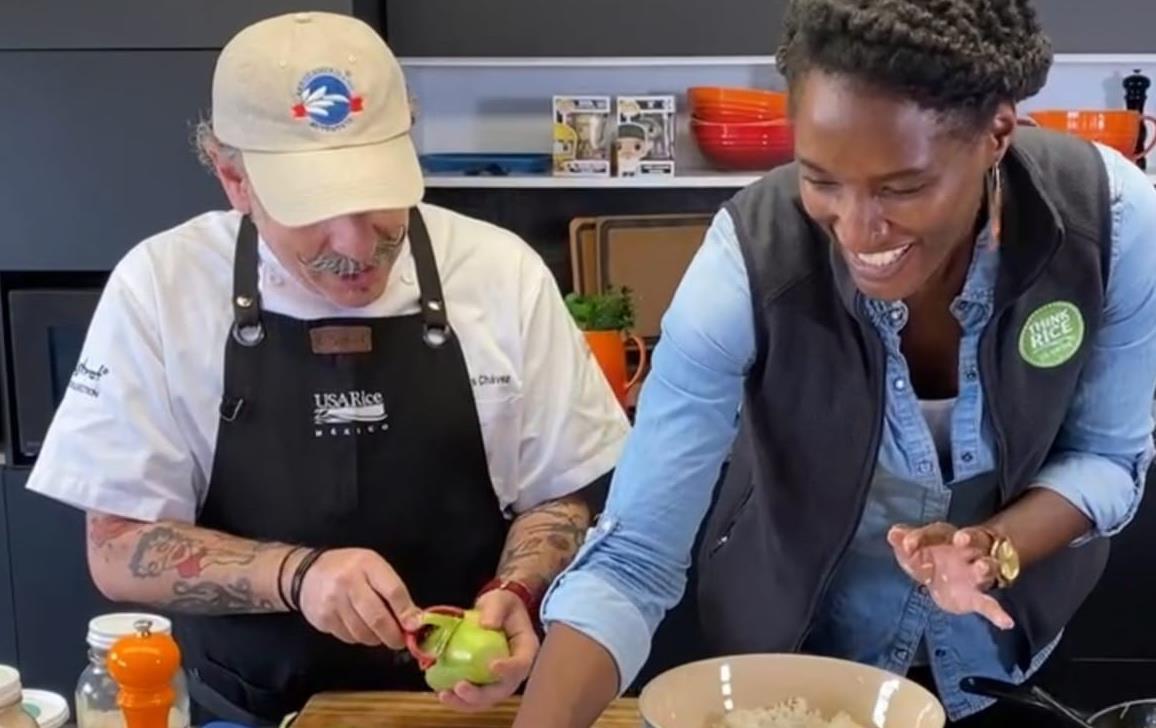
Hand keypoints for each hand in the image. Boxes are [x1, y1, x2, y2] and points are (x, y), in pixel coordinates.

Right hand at [296, 548, 422, 647]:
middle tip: (400, 641)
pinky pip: (348, 637)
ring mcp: (333, 602)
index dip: (406, 612)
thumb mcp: (373, 567)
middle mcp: (348, 582)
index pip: (393, 591)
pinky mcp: (323, 619)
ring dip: (376, 638)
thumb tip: (414, 619)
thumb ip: (393, 590)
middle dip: (393, 635)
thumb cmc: (349, 568)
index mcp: (367, 564)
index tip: (415, 626)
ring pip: (363, 633)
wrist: (306, 573)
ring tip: (379, 633)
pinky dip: (359, 638)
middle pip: (377, 617)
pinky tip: (360, 628)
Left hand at [438, 588, 539, 711]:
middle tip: (460, 688)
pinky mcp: (485, 681)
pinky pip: (474, 696)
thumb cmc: (502, 604)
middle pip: (503, 690)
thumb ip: (495, 609)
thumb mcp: (500, 600)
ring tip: (446, 696)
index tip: (492, 666)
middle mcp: (515, 670)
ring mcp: (499, 678)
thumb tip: (487, 624)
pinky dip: (459, 699)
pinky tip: (443, 693)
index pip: (522, 664)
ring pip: (487, 699)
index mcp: (526, 649)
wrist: (496, 610)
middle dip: (481, 695)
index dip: (509, 669)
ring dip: (466, 702)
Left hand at [887, 523, 1014, 630]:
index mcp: (945, 537)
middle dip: (968, 538)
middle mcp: (965, 551)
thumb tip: (892, 534)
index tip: (907, 544)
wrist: (949, 580)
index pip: (935, 533)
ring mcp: (973, 573)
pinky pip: (990, 603)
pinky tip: (1006, 622)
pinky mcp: (977, 596)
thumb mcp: (914, 549)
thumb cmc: (930, 557)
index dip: (920, 537)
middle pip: (972, 540)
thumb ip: (904, 542)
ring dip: (984, 567)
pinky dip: (998, 613)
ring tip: (984, 568)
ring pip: (985, 567)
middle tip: (960, 539)